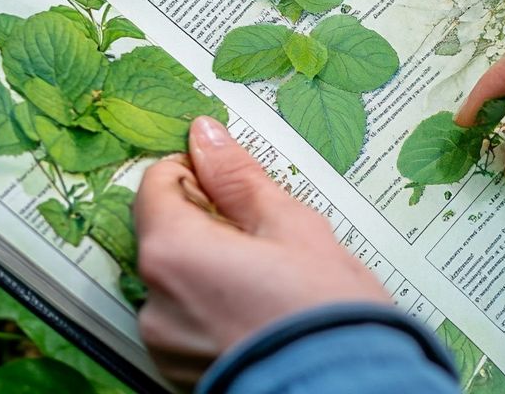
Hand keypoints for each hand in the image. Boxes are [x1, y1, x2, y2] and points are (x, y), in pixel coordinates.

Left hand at [134, 115, 388, 388]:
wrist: (349, 393)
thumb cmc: (326, 317)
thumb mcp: (290, 226)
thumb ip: (238, 178)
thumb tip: (208, 136)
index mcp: (172, 253)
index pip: (156, 185)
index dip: (194, 172)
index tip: (230, 180)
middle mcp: (155, 302)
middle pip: (165, 233)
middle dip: (207, 222)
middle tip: (264, 233)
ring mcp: (166, 343)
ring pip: (178, 278)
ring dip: (212, 266)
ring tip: (270, 278)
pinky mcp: (182, 372)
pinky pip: (187, 320)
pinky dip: (214, 307)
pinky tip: (260, 310)